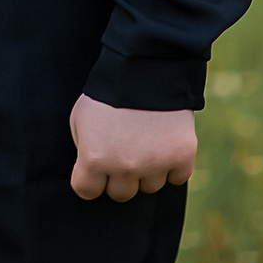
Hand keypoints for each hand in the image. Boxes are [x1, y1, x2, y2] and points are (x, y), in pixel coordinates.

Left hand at [68, 94, 195, 201]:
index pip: (87, 191)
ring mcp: (155, 165)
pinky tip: (166, 145)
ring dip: (147, 170)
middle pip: (120, 194)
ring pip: (150, 187)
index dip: (89, 179)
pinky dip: (173, 165)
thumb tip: (93, 172)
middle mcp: (124, 168)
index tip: (94, 167)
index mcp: (94, 158)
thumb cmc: (107, 93)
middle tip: (123, 151)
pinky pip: (177, 178)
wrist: (145, 68)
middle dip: (118, 176)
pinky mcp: (182, 157)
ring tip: (145, 141)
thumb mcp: (80, 118)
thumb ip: (84, 149)